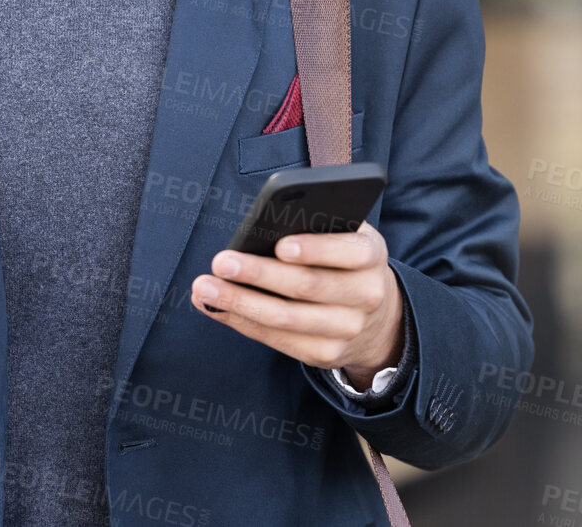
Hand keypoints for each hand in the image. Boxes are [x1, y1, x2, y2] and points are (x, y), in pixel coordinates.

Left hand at [190, 220, 403, 385]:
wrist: (377, 317)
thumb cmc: (343, 260)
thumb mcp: (343, 236)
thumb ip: (315, 227)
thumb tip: (261, 228)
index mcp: (371, 254)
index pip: (348, 251)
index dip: (315, 249)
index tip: (280, 245)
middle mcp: (366, 295)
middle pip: (307, 286)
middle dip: (259, 274)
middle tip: (220, 262)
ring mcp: (347, 330)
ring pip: (286, 318)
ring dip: (240, 303)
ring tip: (204, 288)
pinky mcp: (326, 354)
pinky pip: (278, 340)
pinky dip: (242, 323)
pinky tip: (215, 307)